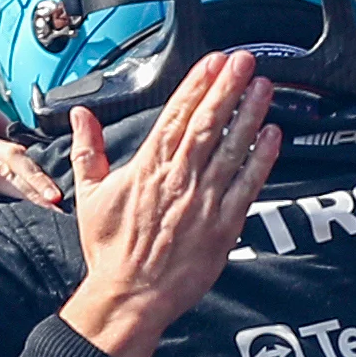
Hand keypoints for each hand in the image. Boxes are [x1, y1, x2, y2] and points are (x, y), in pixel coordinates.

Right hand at [59, 51, 281, 356]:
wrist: (130, 296)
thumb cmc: (111, 251)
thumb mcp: (91, 196)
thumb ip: (88, 151)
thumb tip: (82, 116)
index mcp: (148, 168)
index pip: (175, 115)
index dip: (197, 85)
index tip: (213, 61)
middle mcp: (178, 178)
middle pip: (208, 123)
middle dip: (228, 87)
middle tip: (245, 60)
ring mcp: (204, 201)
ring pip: (232, 148)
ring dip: (249, 113)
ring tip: (263, 86)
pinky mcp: (223, 225)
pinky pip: (247, 184)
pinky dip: (262, 158)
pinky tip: (273, 134)